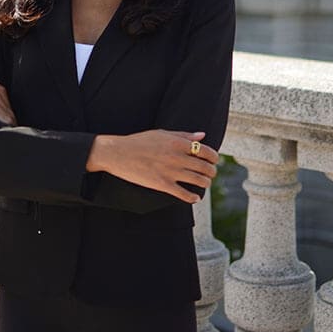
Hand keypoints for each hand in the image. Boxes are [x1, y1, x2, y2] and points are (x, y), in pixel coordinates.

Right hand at [86, 130, 217, 203]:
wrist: (118, 153)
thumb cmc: (139, 141)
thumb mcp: (162, 133)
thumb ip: (183, 135)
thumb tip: (202, 135)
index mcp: (177, 142)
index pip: (206, 151)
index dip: (214, 157)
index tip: (213, 160)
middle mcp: (177, 157)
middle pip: (205, 167)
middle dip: (211, 172)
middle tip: (210, 173)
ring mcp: (170, 171)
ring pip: (199, 181)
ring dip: (205, 183)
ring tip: (204, 183)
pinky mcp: (162, 184)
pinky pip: (184, 194)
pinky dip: (193, 197)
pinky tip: (195, 197)